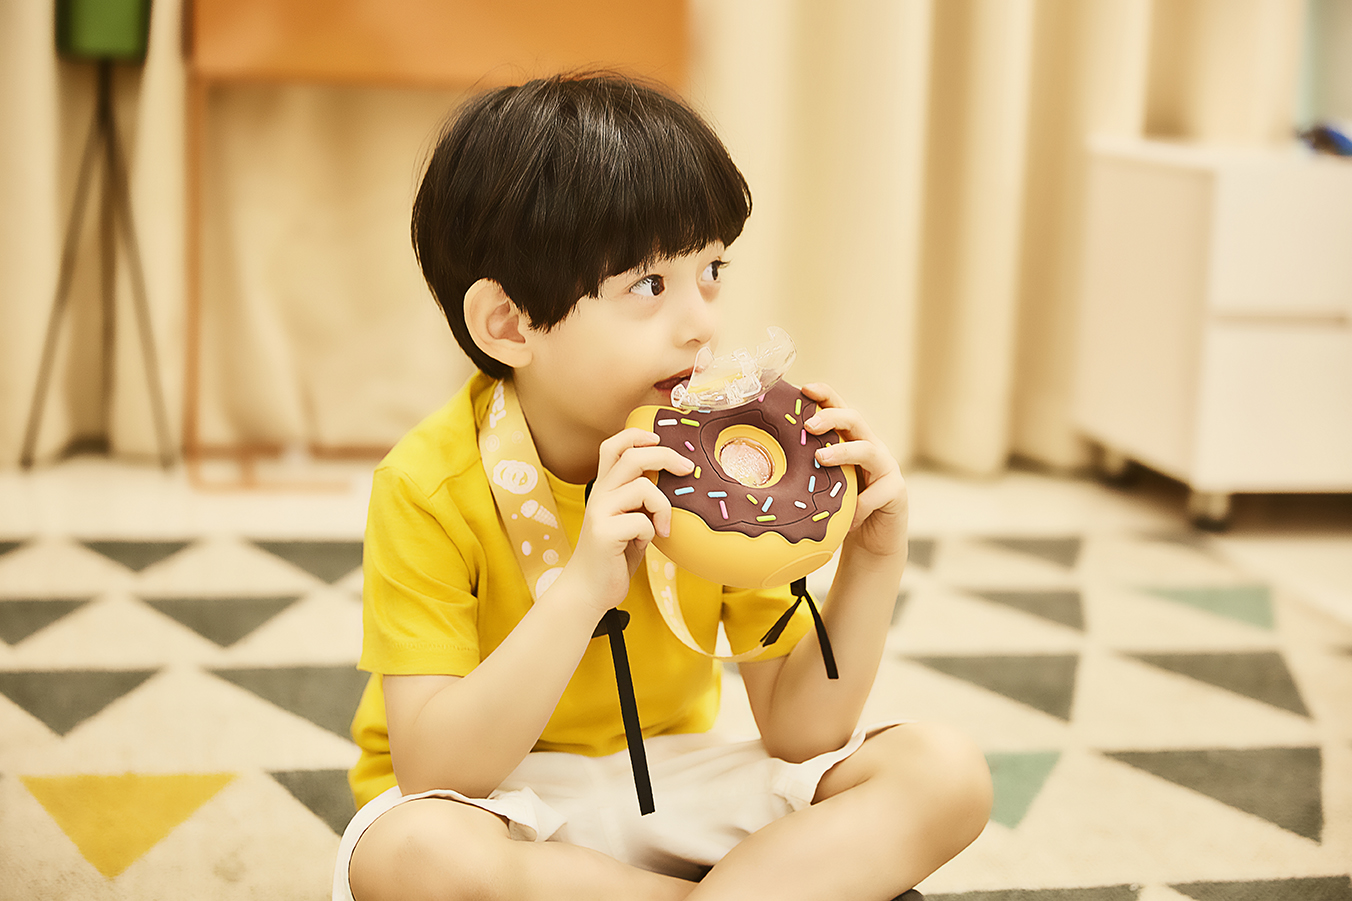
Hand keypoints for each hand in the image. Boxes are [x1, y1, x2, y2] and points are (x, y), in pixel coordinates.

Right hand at [552, 429, 692, 617]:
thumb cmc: (614, 555)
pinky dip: (651, 534)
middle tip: (686, 469)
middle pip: (632, 456)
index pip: (613, 446)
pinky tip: (642, 545)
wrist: (588, 589)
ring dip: (663, 507)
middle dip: (665, 456)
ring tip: (663, 527)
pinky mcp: (604, 534)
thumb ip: (640, 499)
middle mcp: (599, 494)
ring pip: (643, 487)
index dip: (636, 435)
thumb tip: (675, 478)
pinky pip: (642, 522)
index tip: (659, 439)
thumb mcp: (627, 519)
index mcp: (604, 488)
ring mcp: (599, 513)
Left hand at [801, 383, 908, 563]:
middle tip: (808, 425)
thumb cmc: (841, 510)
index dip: (824, 395)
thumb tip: (758, 465)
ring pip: (869, 451)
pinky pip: (877, 494)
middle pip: (855, 420)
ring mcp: (886, 468)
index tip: (804, 389)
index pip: (838, 409)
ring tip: (821, 459)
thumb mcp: (820, 486)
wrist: (873, 541)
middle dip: (831, 417)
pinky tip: (848, 520)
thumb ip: (802, 471)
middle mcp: (870, 447)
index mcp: (850, 440)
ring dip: (844, 452)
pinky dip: (859, 506)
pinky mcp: (896, 491)